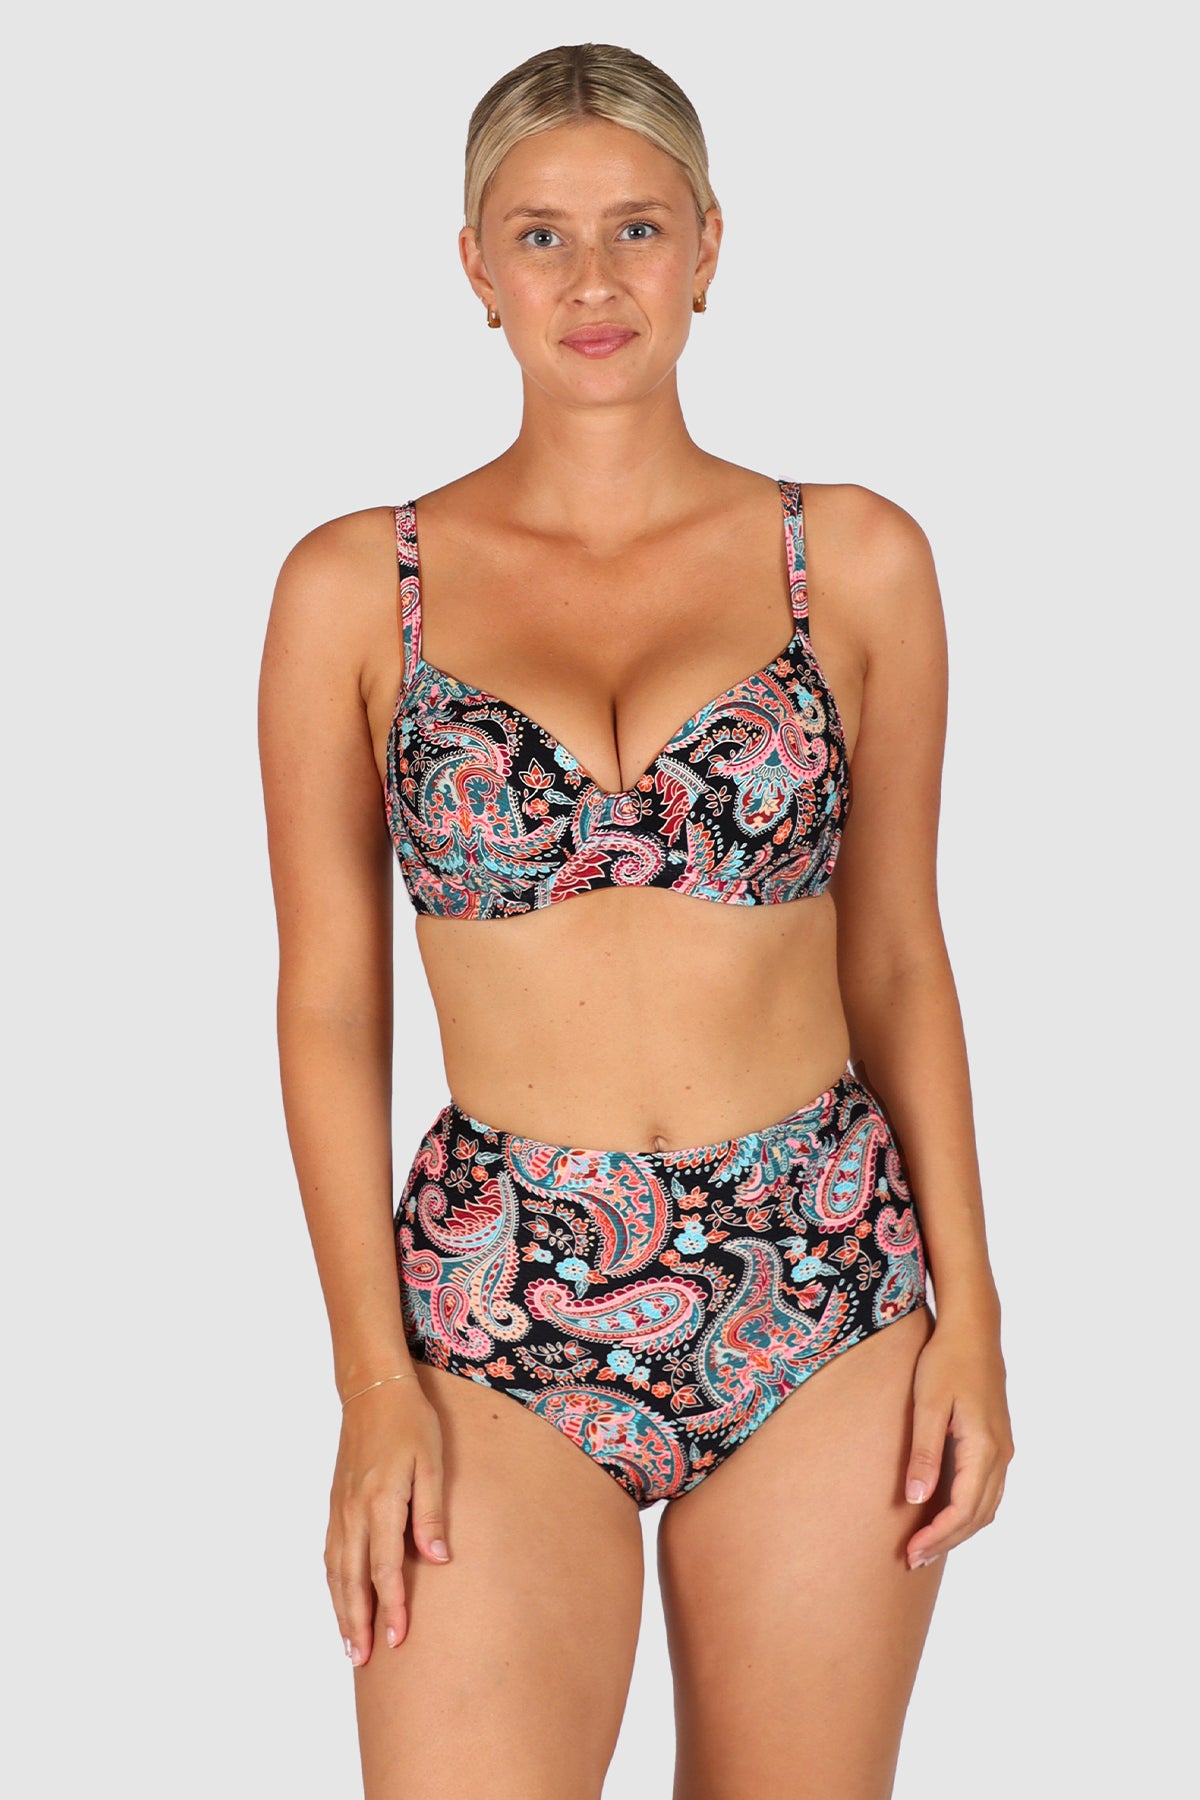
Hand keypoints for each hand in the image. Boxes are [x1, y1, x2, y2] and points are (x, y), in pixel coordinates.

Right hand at [325, 1375, 449, 1664]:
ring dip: (341, 1609)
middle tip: (364, 1659)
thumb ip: (431, 1512)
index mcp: (381, 1501)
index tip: (398, 1639)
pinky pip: (330, 1552)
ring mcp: (340, 1508)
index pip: (385, 1567)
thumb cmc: (410, 1423)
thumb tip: (438, 1558)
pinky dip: (332, 1583)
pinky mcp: (335, 1503)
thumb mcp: (432, 1462)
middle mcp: (354, 1510)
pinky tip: (339, 1599)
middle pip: (353, 1579)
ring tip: (350, 1644)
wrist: (372, 1391)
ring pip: (336, 1570)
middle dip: (359, 1621)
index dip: (392, 1606)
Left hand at [903, 1312, 1013, 1570]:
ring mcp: (1003, 1449)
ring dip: (959, 1530)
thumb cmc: (945, 1361)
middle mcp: (1001, 1454)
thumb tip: (918, 1500)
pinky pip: (987, 1489)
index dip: (938, 1536)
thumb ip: (924, 1453)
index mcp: (984, 1447)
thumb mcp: (927, 1405)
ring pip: (986, 1506)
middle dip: (947, 1541)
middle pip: (978, 1515)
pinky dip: (968, 1510)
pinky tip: (944, 1514)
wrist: (973, 1330)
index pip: (963, 1509)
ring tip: (926, 1546)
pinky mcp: (997, 1442)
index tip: (911, 1552)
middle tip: (913, 1559)